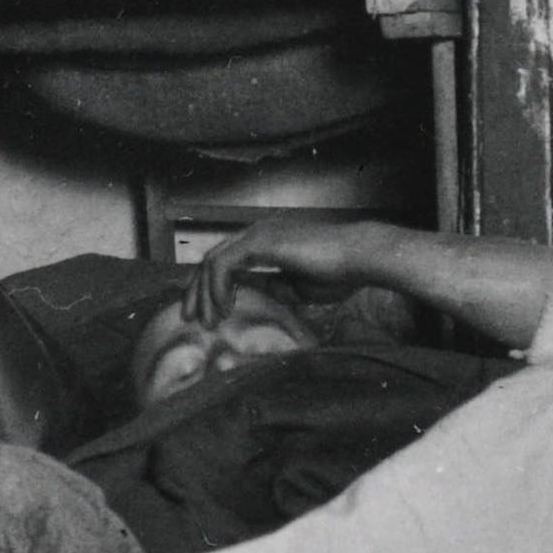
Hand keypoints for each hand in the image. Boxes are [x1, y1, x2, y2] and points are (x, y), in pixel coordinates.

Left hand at [189, 217, 385, 321]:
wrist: (360, 258)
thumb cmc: (338, 272)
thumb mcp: (297, 286)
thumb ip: (273, 286)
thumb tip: (254, 295)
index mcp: (265, 241)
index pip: (225, 261)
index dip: (210, 287)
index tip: (208, 314)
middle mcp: (256, 232)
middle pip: (212, 259)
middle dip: (197, 290)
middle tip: (192, 318)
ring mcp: (257, 233)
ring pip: (212, 261)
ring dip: (205, 293)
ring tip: (208, 320)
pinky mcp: (260, 241)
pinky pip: (224, 264)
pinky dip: (218, 287)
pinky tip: (224, 308)